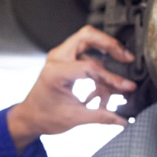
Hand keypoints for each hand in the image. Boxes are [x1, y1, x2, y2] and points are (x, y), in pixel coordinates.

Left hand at [7, 25, 135, 151]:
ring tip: (119, 76)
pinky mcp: (66, 60)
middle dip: (110, 45)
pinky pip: (87, 56)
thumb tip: (123, 120)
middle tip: (127, 57)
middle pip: (87, 36)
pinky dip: (99, 69)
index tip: (127, 86)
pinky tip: (105, 88)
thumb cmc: (45, 116)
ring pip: (88, 42)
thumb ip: (100, 117)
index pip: (90, 67)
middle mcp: (57, 59)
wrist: (29, 117)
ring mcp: (61, 57)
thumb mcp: (73, 118)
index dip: (112, 77)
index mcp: (55, 72)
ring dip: (107, 55)